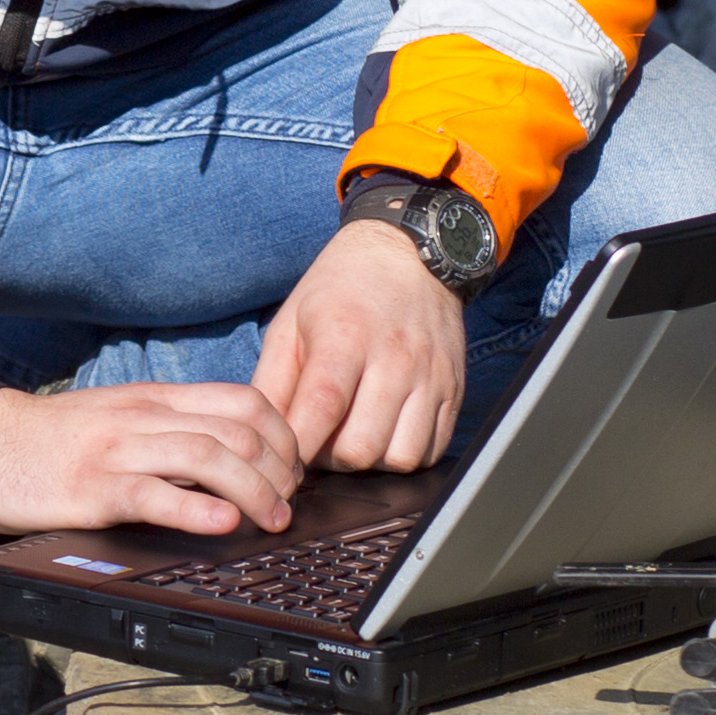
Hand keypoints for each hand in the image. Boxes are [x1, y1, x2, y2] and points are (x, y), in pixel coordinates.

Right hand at [0, 380, 301, 541]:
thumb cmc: (49, 439)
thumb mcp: (119, 418)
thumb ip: (168, 430)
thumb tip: (228, 461)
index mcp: (156, 400)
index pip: (245, 401)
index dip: (285, 438)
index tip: (291, 473)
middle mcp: (145, 418)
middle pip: (240, 429)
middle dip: (281, 471)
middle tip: (288, 506)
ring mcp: (119, 451)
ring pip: (209, 457)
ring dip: (255, 492)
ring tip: (270, 522)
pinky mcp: (92, 489)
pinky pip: (155, 494)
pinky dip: (196, 509)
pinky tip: (221, 524)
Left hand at [256, 220, 473, 474]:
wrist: (409, 253)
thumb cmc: (340, 290)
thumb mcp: (290, 323)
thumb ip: (271, 382)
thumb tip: (260, 436)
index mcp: (346, 338)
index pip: (322, 410)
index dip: (298, 448)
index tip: (284, 458)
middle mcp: (395, 359)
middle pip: (361, 449)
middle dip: (332, 459)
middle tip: (321, 440)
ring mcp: (431, 376)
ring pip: (400, 458)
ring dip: (371, 460)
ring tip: (354, 435)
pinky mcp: (455, 390)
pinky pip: (432, 451)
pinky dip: (404, 453)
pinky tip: (385, 432)